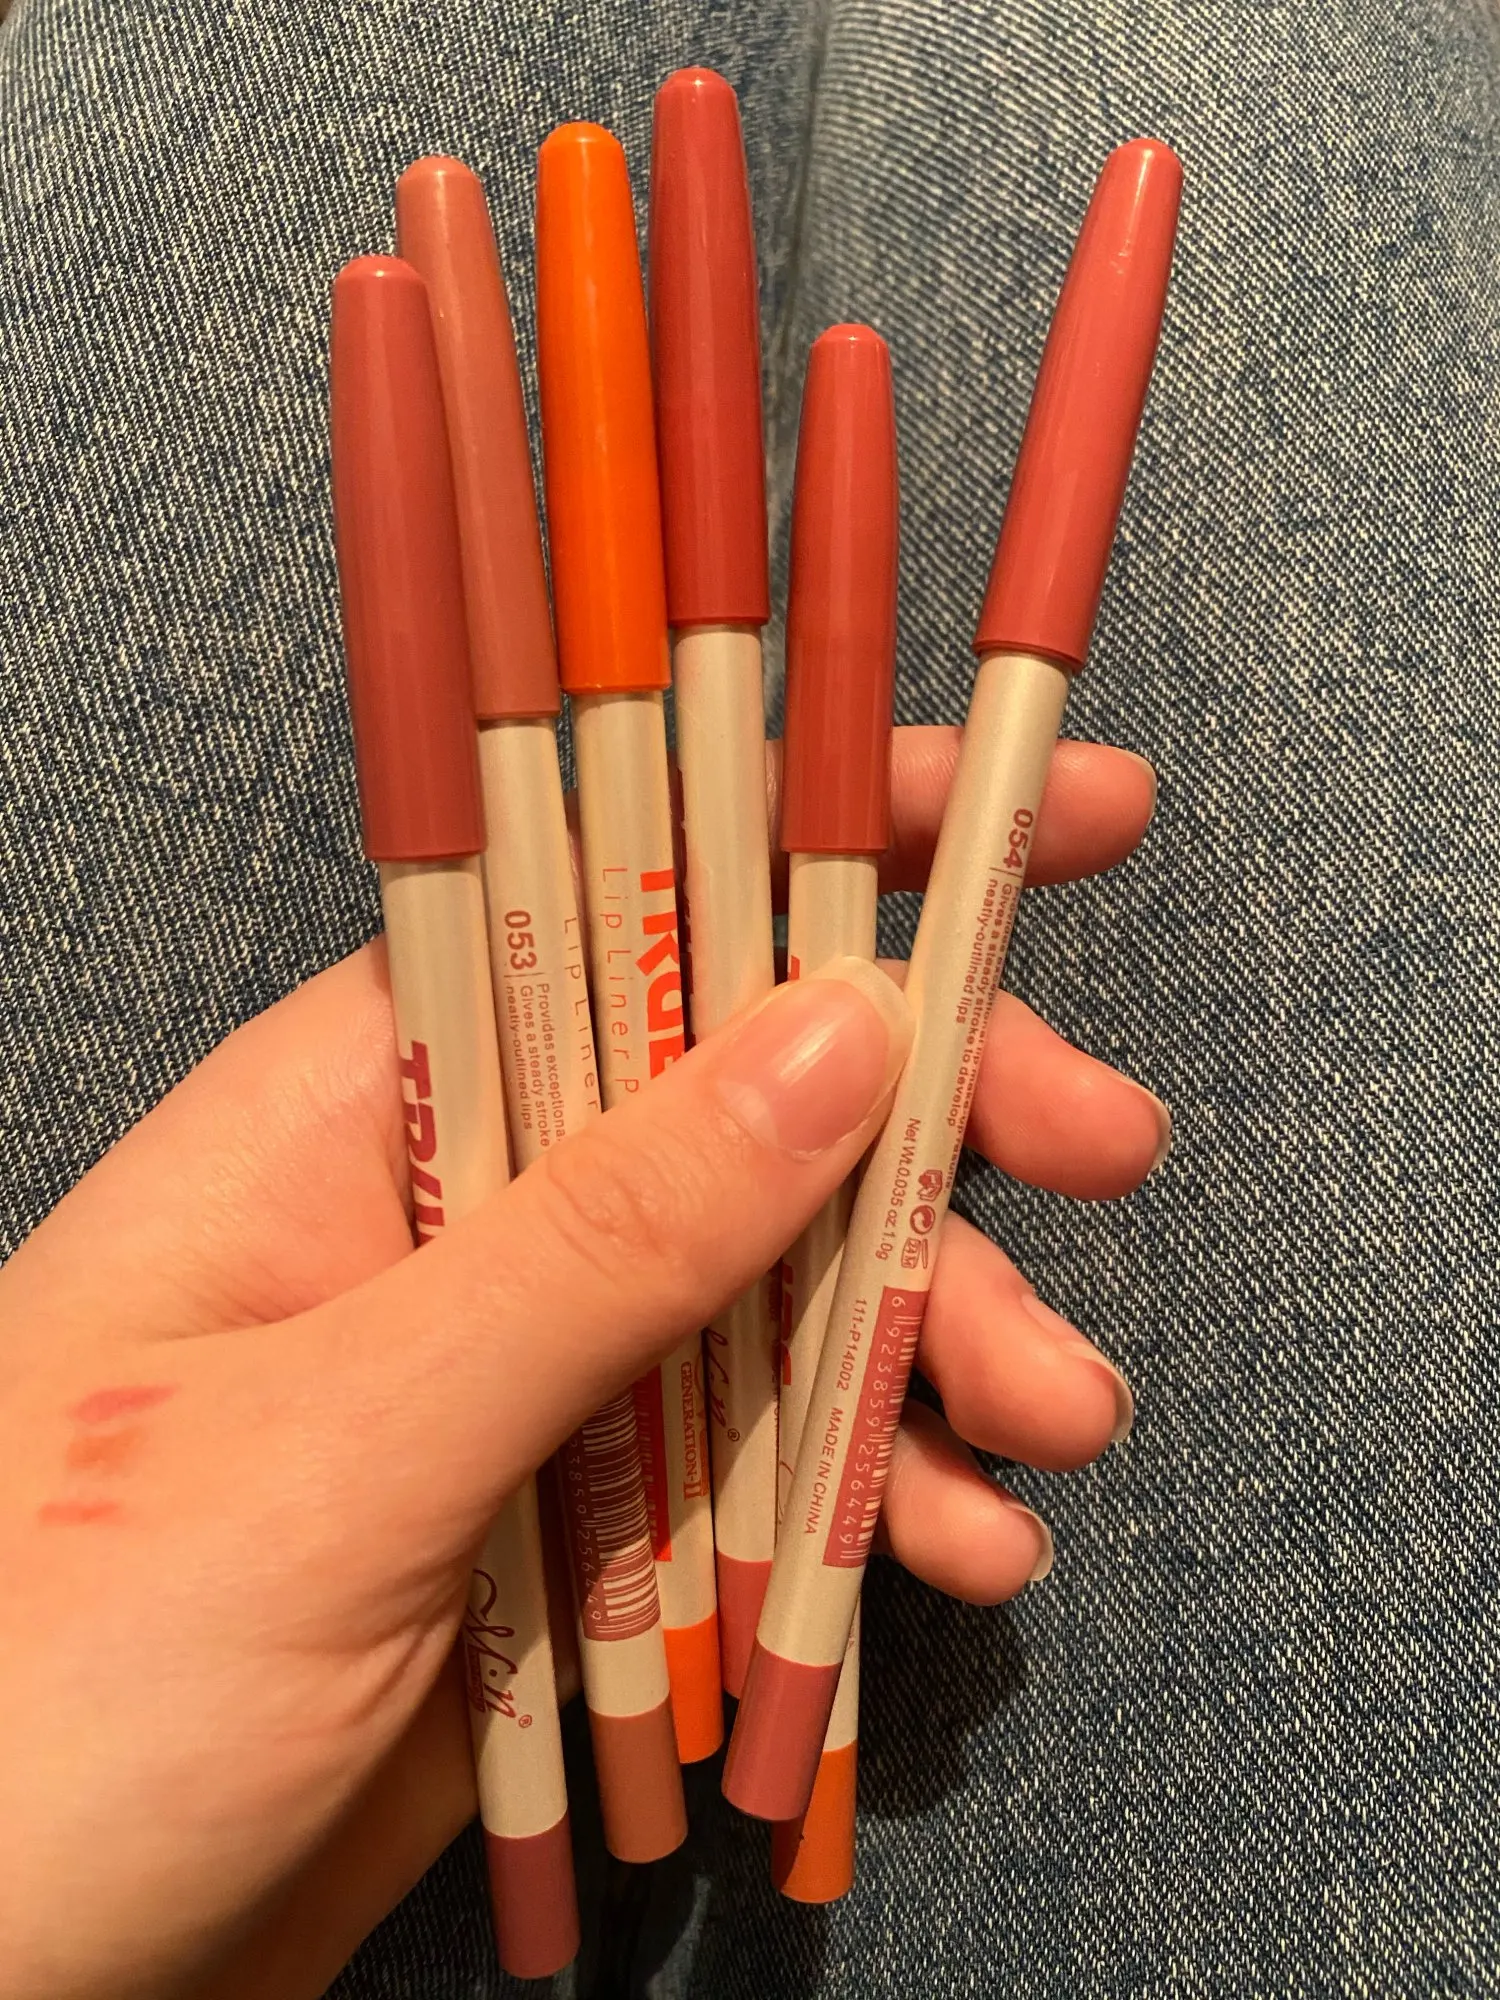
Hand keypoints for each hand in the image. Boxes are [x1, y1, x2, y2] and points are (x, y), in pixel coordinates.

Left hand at [0, 729, 1164, 1999]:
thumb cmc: (55, 1684)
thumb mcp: (344, 1446)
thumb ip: (598, 1243)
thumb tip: (840, 1033)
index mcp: (357, 1110)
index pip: (617, 900)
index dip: (834, 832)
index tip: (1046, 807)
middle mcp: (451, 1211)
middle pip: (741, 1101)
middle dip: (937, 1121)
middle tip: (1109, 1147)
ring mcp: (516, 1376)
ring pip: (775, 1294)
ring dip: (936, 1339)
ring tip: (1059, 1428)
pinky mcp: (562, 1530)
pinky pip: (751, 1471)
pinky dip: (865, 1501)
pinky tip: (955, 1553)